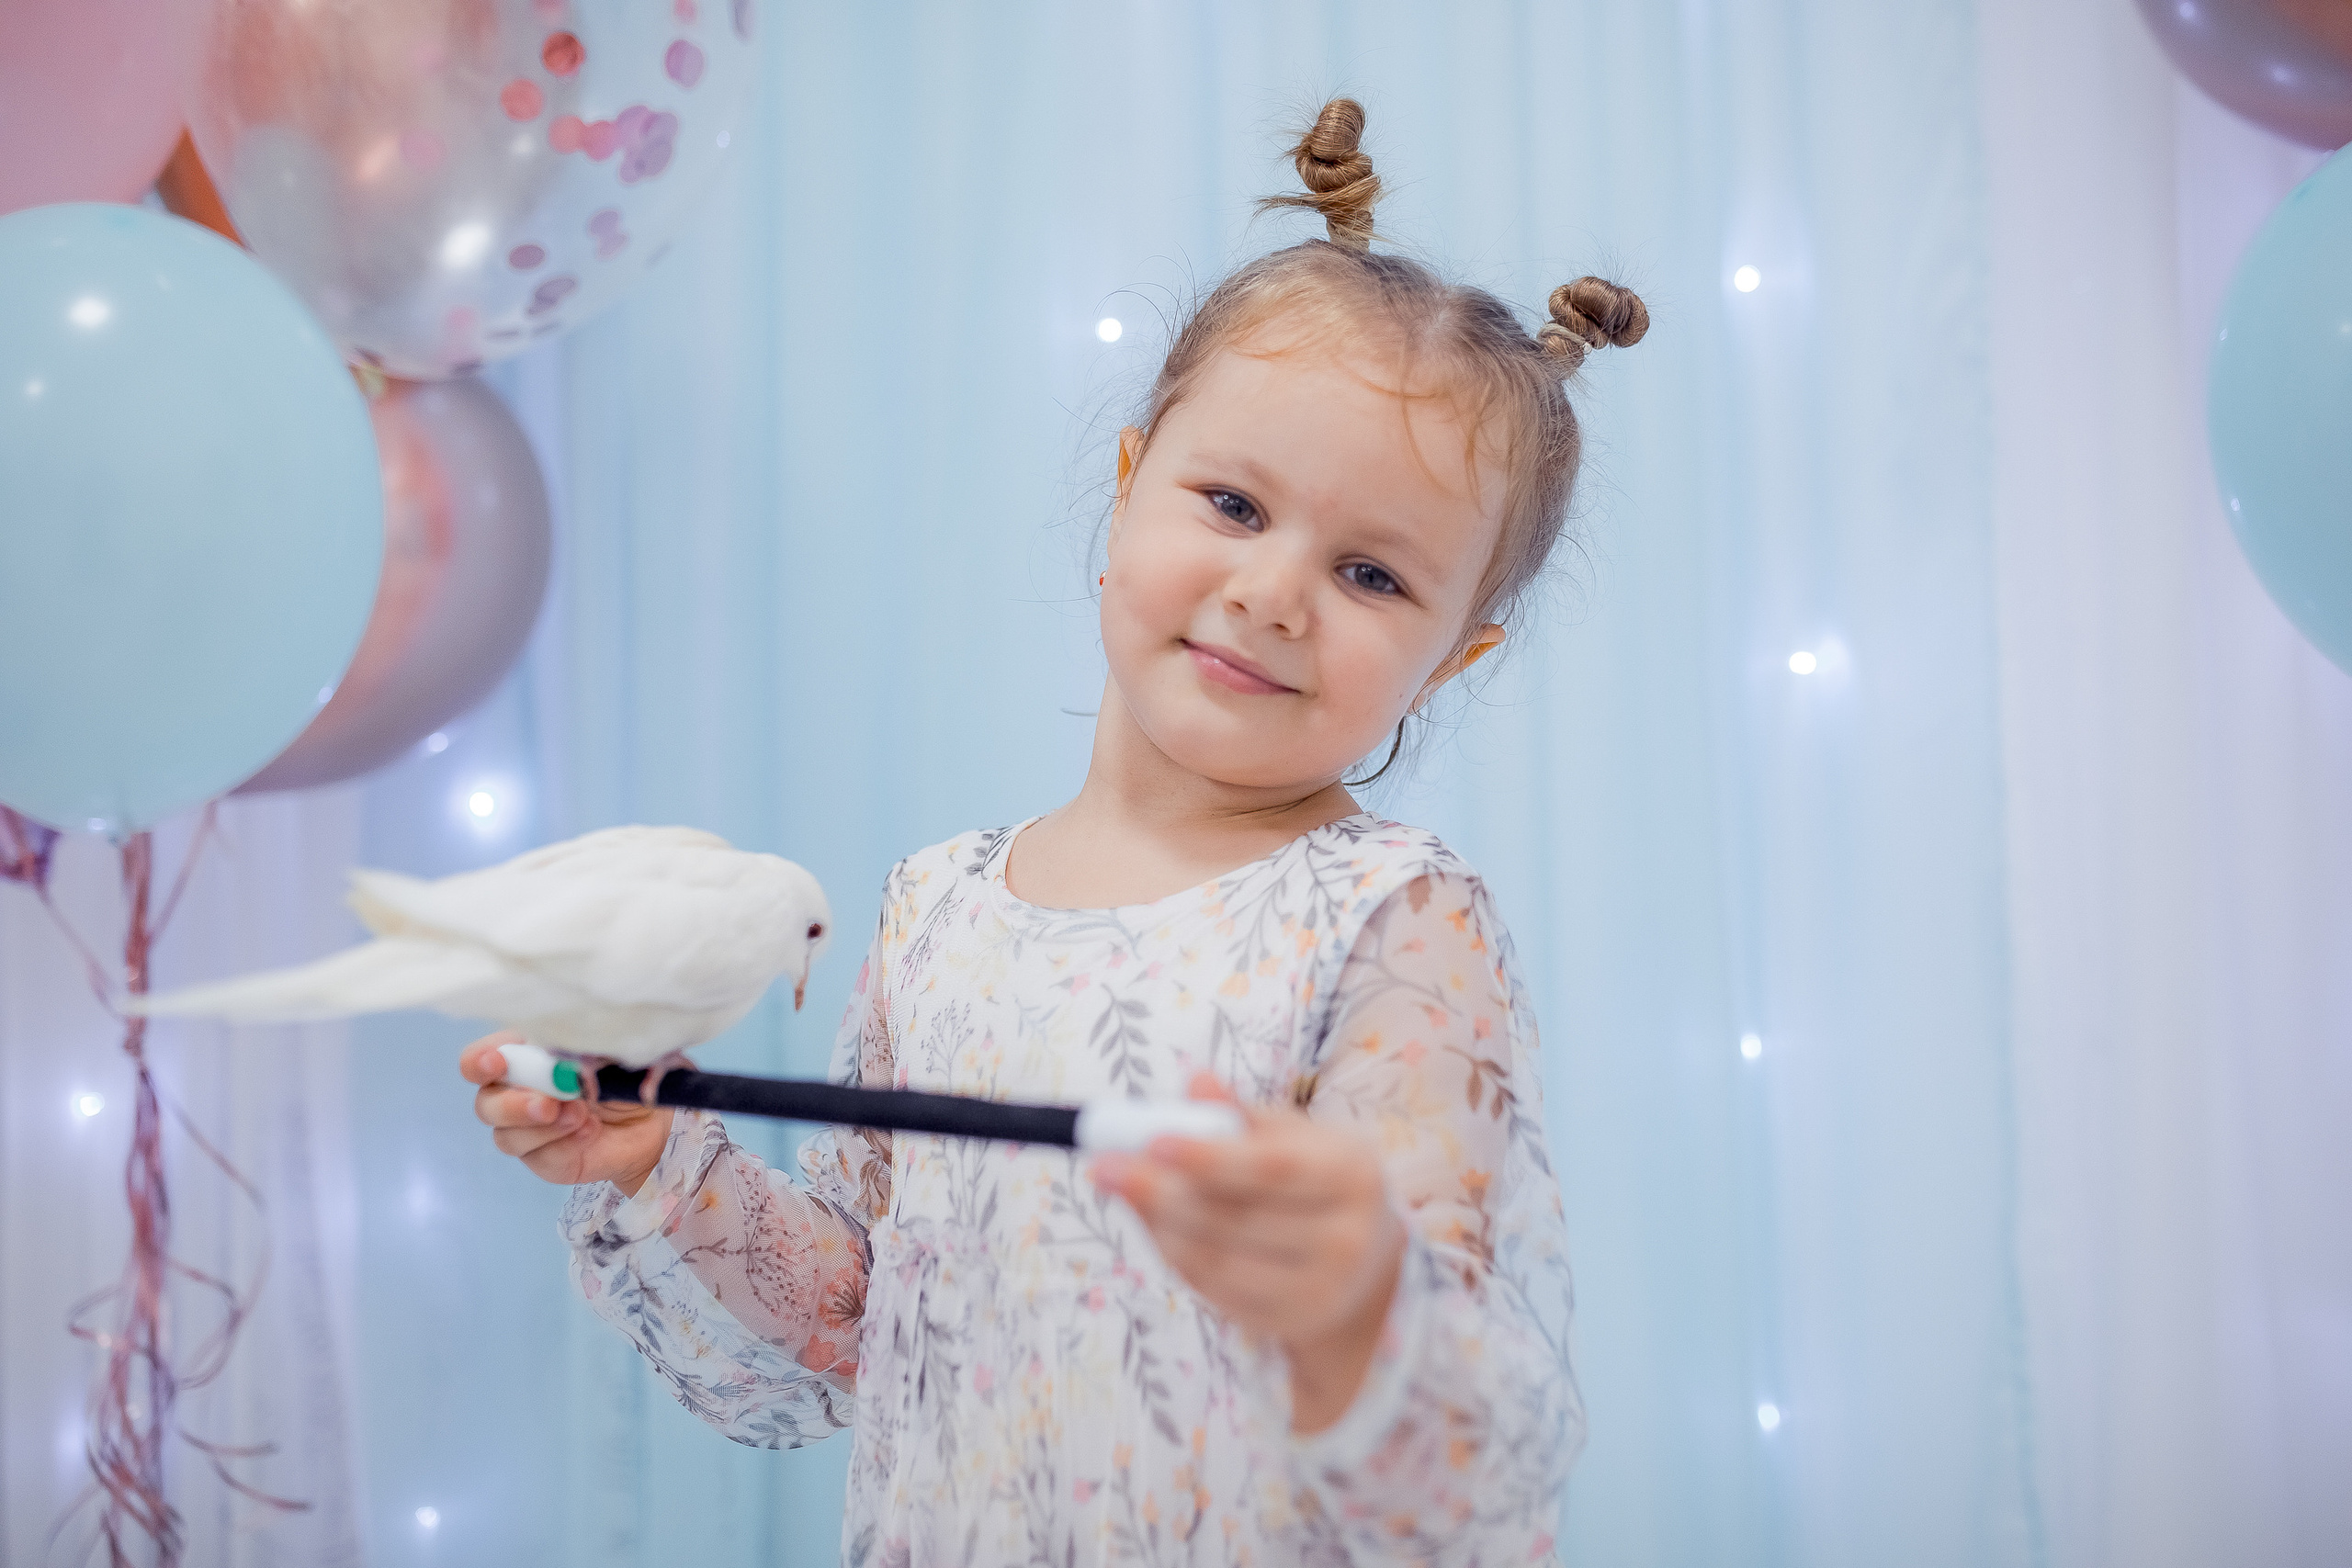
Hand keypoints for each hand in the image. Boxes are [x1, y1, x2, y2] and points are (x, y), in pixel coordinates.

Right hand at [460, 1032, 672, 1194]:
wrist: (653, 1119)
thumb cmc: (624, 1073)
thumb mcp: (606, 1051)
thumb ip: (578, 1047)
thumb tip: (560, 1053)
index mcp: (523, 1059)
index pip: (478, 1060)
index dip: (479, 1062)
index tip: (496, 1063)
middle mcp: (515, 1096)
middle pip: (485, 1105)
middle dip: (513, 1105)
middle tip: (548, 1104)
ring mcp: (527, 1132)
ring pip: (507, 1137)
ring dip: (544, 1127)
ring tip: (582, 1115)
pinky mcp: (546, 1161)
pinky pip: (540, 1159)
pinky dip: (564, 1145)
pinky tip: (589, 1132)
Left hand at [1091, 1072, 1405, 1433]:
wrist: (1364, 1264)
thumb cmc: (1316, 1181)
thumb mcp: (1296, 1135)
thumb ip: (1242, 1112)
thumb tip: (1195, 1082)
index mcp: (1352, 1173)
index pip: (1274, 1168)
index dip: (1210, 1156)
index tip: (1152, 1140)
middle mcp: (1345, 1239)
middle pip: (1237, 1219)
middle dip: (1160, 1192)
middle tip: (1104, 1166)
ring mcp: (1318, 1291)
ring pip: (1216, 1259)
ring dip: (1157, 1222)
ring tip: (1122, 1186)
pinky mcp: (1285, 1323)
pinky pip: (1212, 1289)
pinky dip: (1172, 1253)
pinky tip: (1152, 1223)